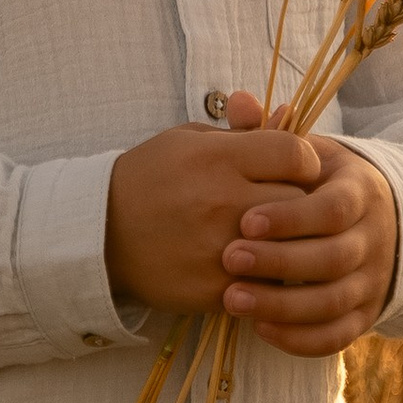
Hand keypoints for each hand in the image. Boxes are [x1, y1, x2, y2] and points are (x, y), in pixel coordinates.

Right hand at [103, 108, 321, 316]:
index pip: (296, 155)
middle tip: (284, 206)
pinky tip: (250, 266)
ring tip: (272, 238)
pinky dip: (265, 277)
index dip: (303, 161)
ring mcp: (219, 249)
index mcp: (217, 158)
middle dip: (298, 203)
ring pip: (290, 248)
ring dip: (286, 244)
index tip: (293, 169)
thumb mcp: (189, 140)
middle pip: (299, 202)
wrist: (99, 234)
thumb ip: (244, 132)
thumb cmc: (150, 178)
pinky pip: (266, 285)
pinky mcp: (214, 289)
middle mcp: (221, 202)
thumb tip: (292, 113)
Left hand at [214, 90, 398, 356]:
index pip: (333, 208)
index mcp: (360, 192)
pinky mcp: (364, 316)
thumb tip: (239, 102)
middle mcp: (374, 238)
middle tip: (228, 258)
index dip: (292, 217)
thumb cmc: (320, 183)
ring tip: (231, 299)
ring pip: (333, 301)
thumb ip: (272, 135)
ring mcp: (372, 280)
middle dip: (279, 261)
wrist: (370, 221)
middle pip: (332, 258)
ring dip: (283, 305)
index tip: (245, 220)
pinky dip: (300, 338)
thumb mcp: (307, 155)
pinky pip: (337, 336)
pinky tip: (260, 329)